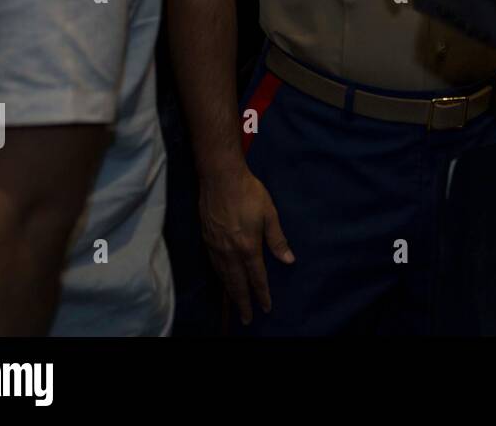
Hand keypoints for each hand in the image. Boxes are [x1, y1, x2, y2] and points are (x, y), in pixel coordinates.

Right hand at [198, 165, 294, 324]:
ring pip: (223, 277)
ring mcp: (215, 247)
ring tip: (236, 304)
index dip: (262, 294)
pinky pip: (214, 266)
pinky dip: (220, 278)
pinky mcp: (206, 239)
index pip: (256, 277)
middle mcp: (230, 252)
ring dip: (230, 293)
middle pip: (237, 284)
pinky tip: (223, 280)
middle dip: (243, 302)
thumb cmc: (249, 192)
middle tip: (247, 319)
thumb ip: (277, 239)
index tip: (266, 307)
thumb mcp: (270, 214)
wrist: (220, 178)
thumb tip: (288, 259)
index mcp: (248, 247)